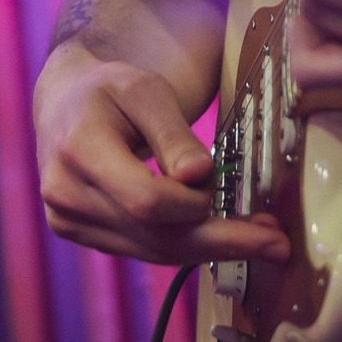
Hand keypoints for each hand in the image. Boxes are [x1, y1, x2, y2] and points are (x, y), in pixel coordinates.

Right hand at [35, 57, 290, 267]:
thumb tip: (201, 175)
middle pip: (154, 235)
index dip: (194, 203)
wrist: (64, 104)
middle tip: (276, 245)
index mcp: (78, 148)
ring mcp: (66, 218)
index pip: (146, 200)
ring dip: (210, 248)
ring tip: (258, 238)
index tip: (227, 188)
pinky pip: (141, 249)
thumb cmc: (110, 90)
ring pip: (152, 250)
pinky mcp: (76, 231)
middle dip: (221, 241)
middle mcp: (65, 191)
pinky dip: (184, 245)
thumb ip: (173, 133)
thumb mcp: (146, 91)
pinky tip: (215, 235)